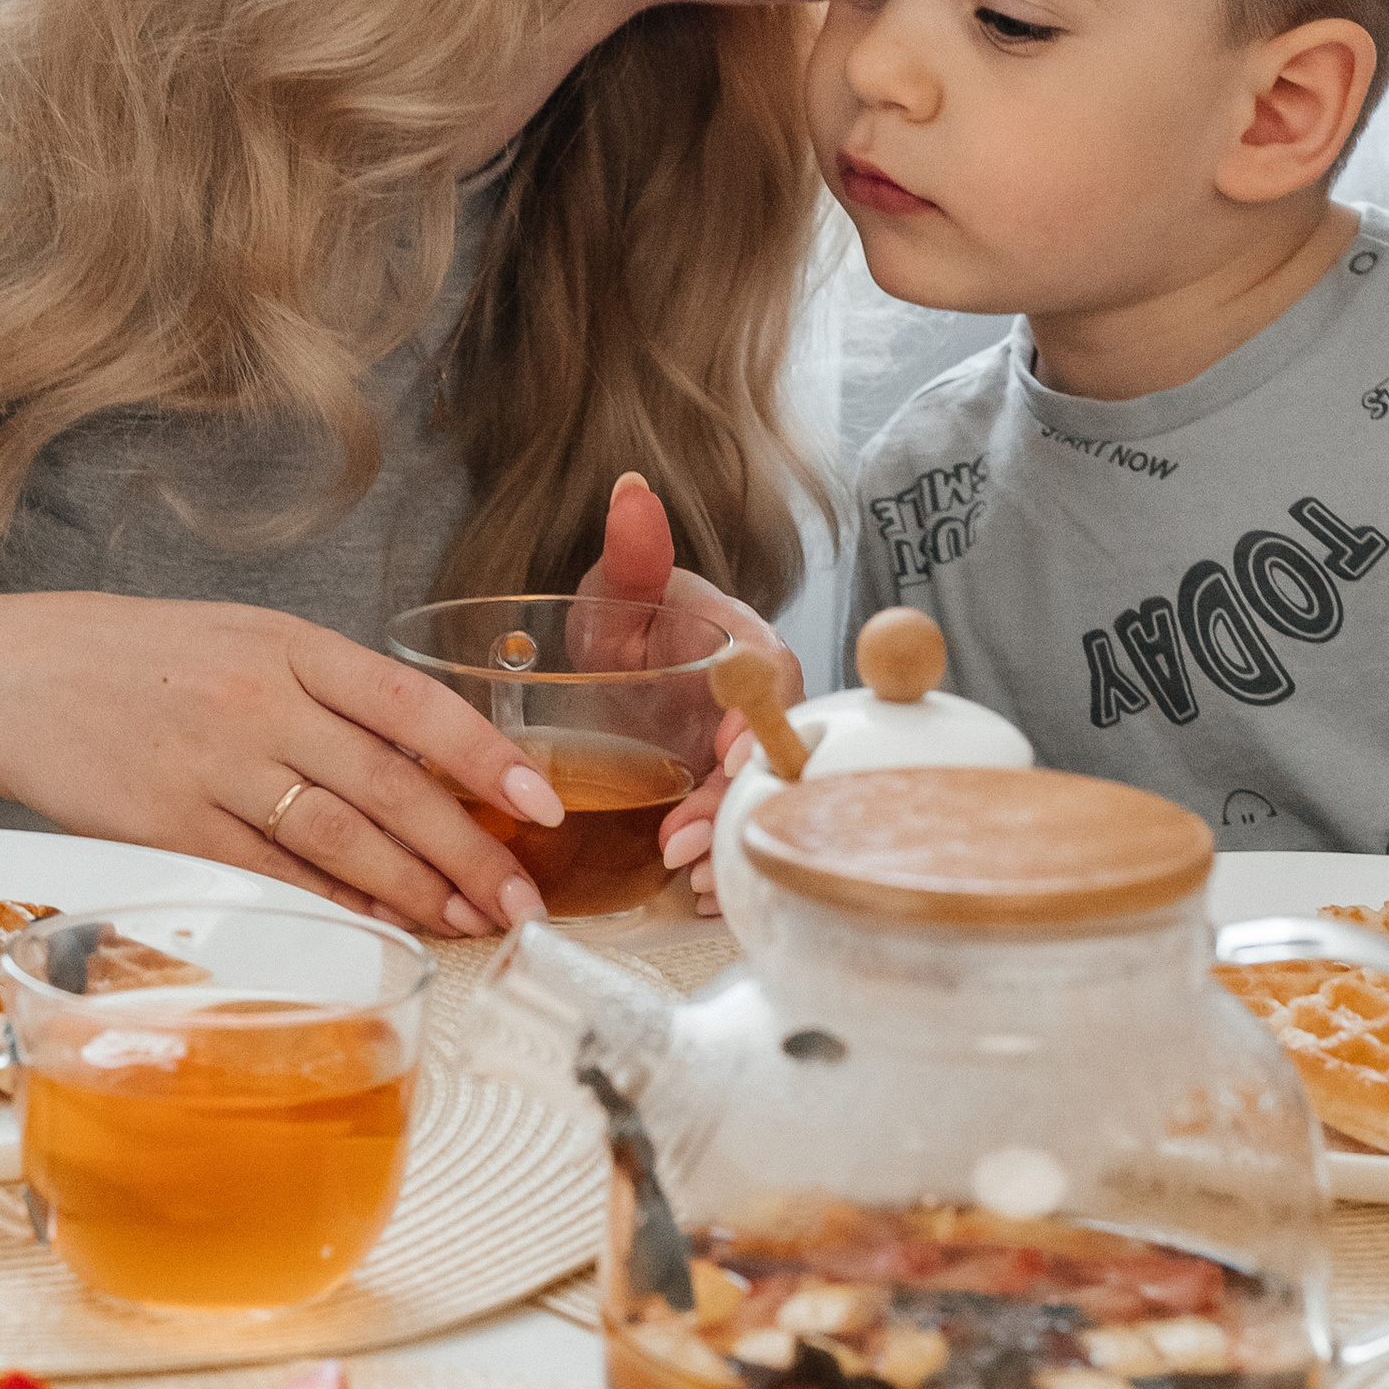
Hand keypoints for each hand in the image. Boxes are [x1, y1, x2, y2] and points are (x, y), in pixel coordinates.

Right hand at [0, 593, 566, 931]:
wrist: (7, 673)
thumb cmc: (132, 656)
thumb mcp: (240, 636)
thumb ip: (325, 688)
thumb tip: (421, 757)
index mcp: (288, 644)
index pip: (412, 703)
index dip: (484, 756)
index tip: (539, 803)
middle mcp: (258, 701)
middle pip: (388, 786)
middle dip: (468, 850)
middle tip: (521, 898)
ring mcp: (212, 766)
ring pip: (339, 838)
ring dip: (413, 888)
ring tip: (467, 920)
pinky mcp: (168, 826)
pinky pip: (270, 874)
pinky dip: (332, 906)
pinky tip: (377, 927)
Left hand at [577, 471, 803, 915]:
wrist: (623, 660)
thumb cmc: (629, 616)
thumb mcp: (620, 585)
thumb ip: (633, 548)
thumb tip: (628, 489)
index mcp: (745, 647)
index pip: (768, 680)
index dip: (757, 719)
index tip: (732, 757)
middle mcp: (755, 707)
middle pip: (765, 758)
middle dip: (731, 806)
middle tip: (683, 845)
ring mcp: (740, 758)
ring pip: (754, 806)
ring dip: (726, 847)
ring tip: (690, 884)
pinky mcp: (722, 798)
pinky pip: (736, 835)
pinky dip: (722, 868)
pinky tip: (697, 898)